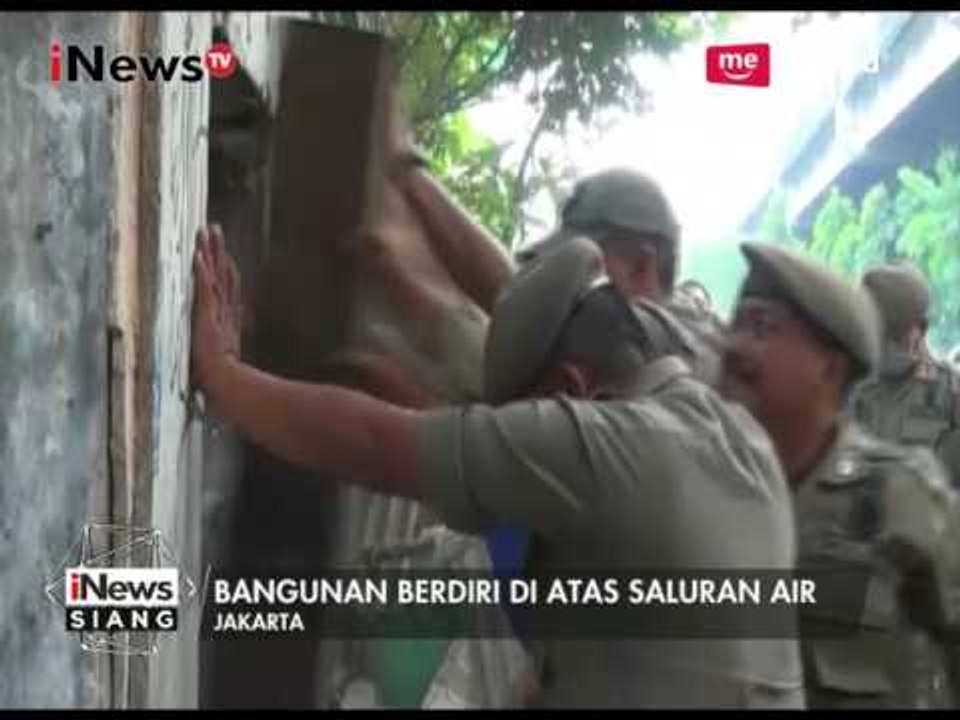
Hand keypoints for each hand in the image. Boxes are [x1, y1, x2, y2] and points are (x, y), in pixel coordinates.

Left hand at [192, 224, 241, 394]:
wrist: (228, 383)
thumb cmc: (227, 380)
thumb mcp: (226, 364)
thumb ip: (226, 355)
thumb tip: (227, 359)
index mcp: (229, 323)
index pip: (228, 290)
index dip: (226, 269)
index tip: (223, 253)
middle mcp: (225, 312)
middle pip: (223, 275)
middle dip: (219, 251)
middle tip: (215, 229)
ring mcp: (217, 312)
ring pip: (215, 275)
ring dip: (211, 252)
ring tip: (206, 231)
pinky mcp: (207, 314)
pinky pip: (204, 287)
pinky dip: (202, 270)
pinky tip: (197, 254)